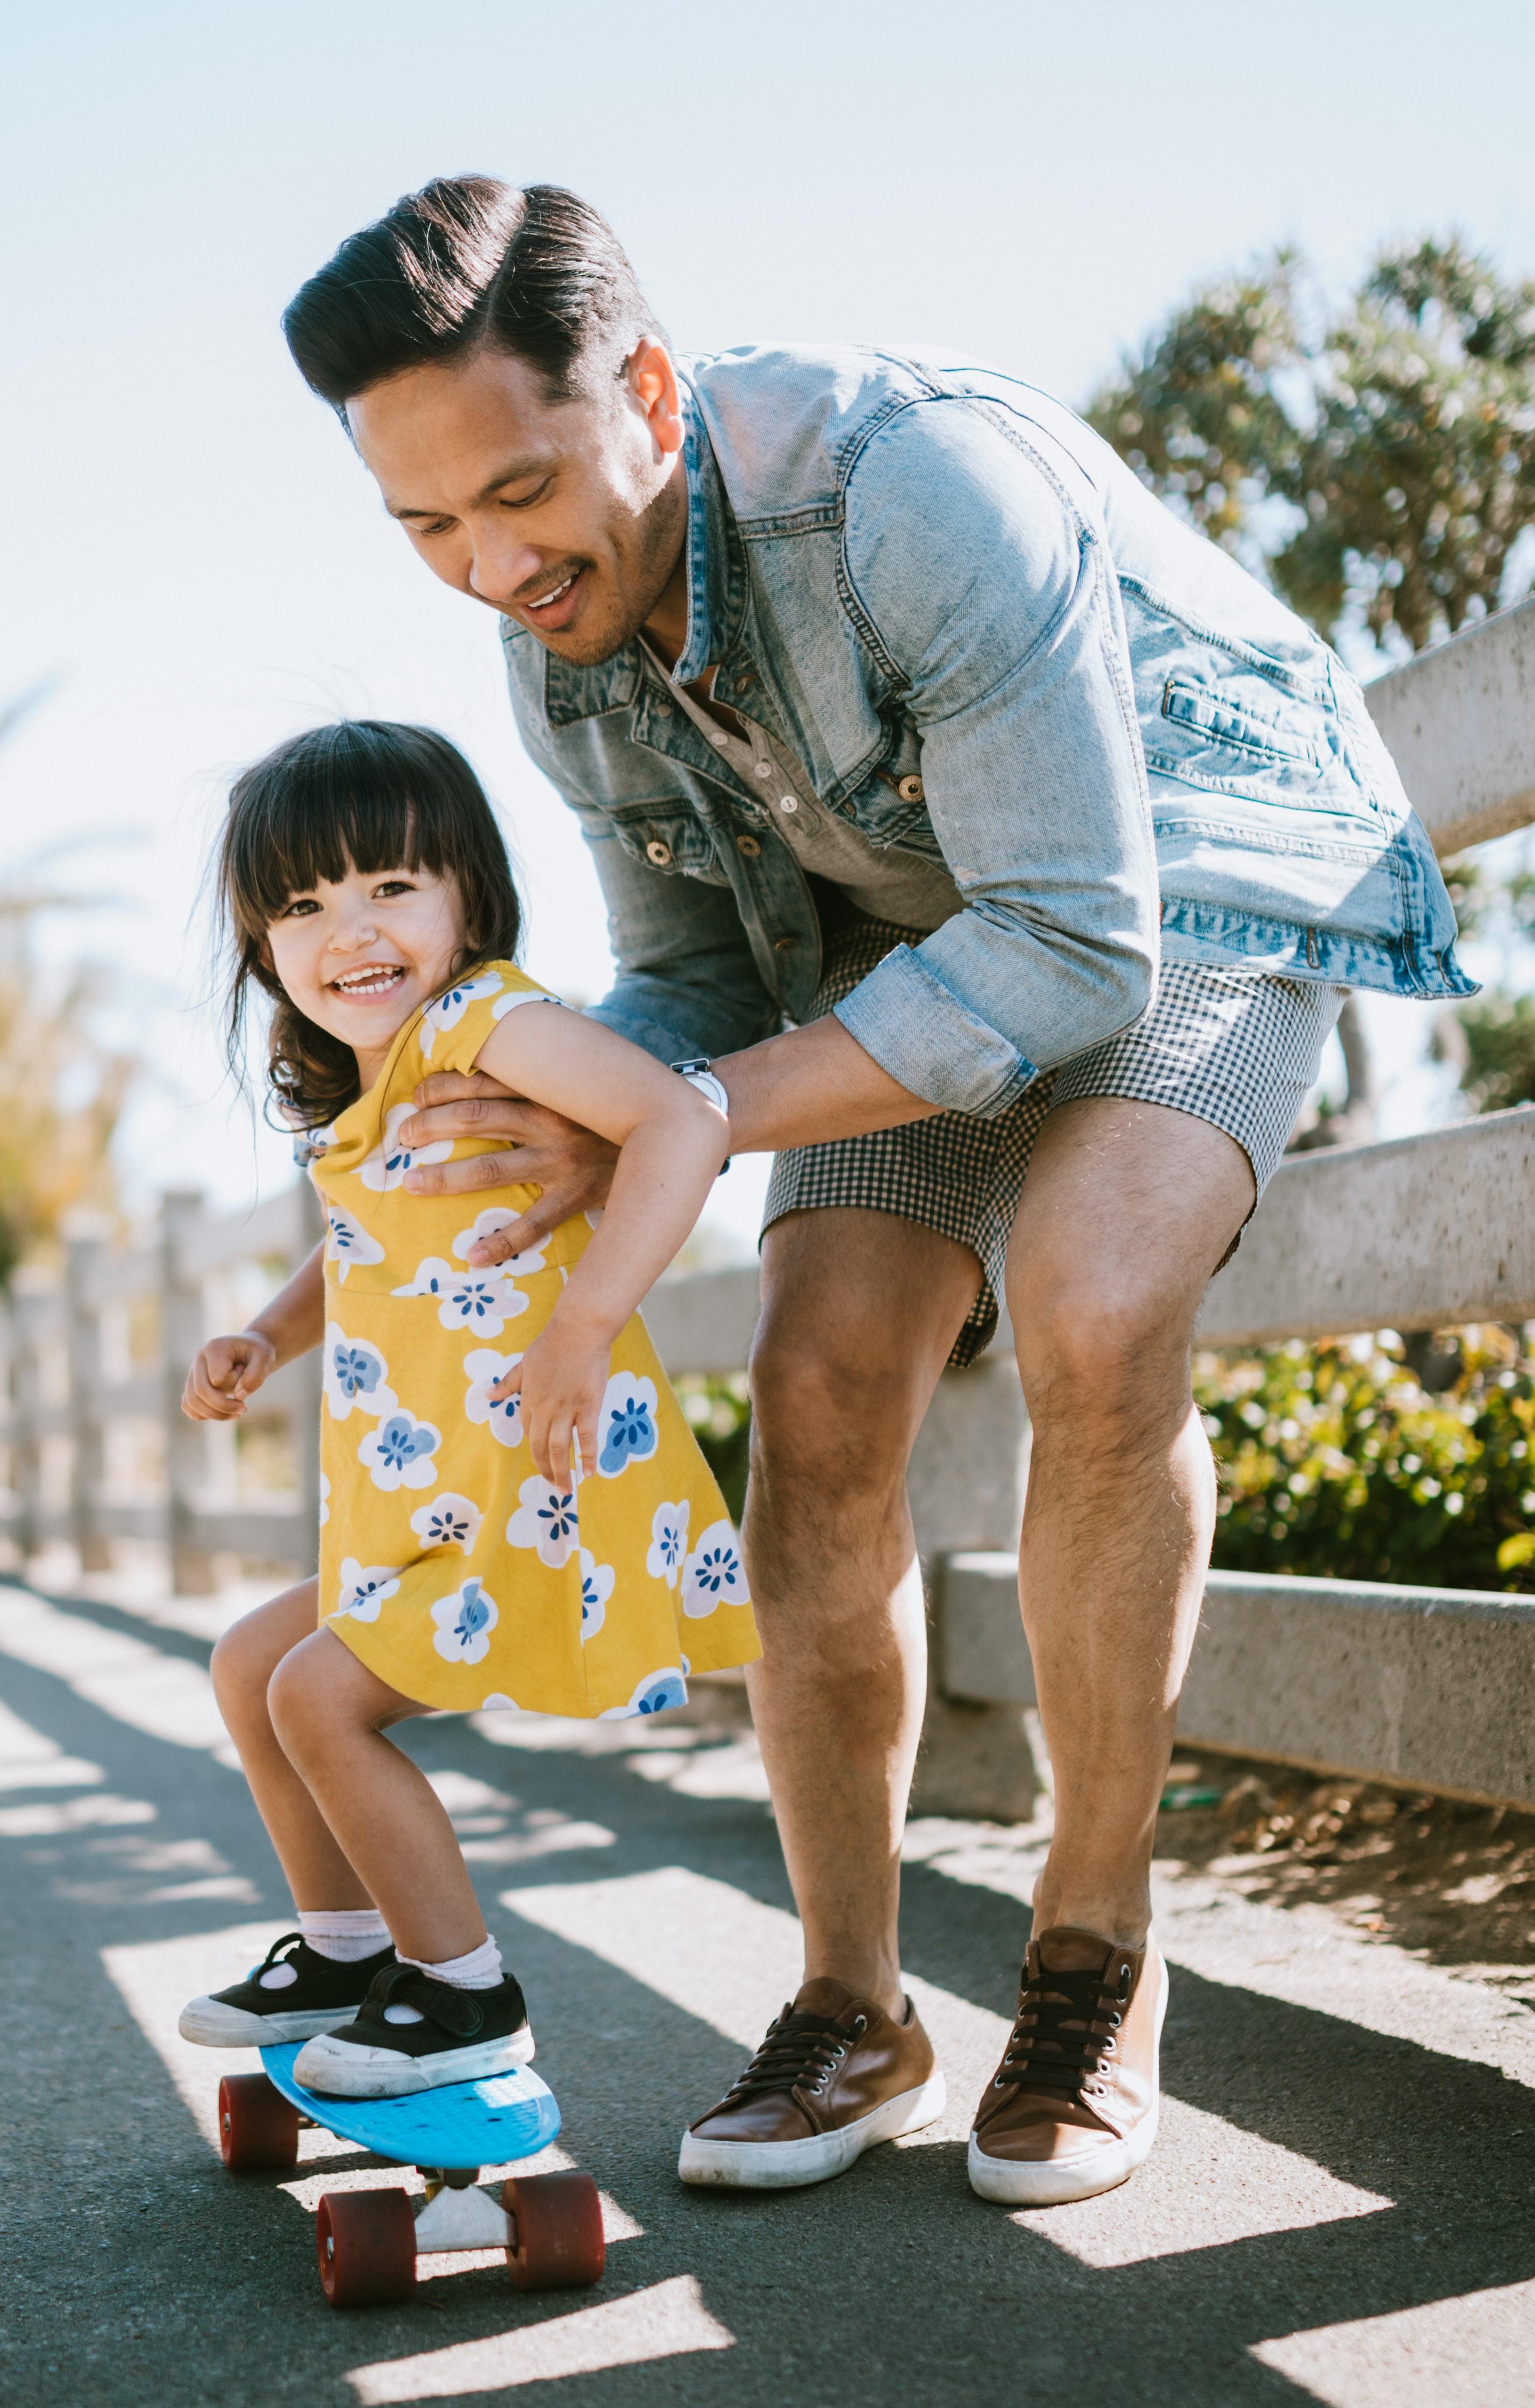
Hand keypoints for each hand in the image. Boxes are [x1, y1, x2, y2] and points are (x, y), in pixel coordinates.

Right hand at [182, 1331, 276, 1421]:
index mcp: (214, 1348)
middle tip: (244, 1409)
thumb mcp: (265, 1358)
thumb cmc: (258, 1353)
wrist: (251, 1350)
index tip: (245, 1372)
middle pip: (200, 1391)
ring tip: (236, 1414)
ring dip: (215, 1414)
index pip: (218, 1378)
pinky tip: (223, 1414)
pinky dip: (205, 1415)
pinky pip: (189, 1407)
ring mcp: (193, 1372)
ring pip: (192, 1402)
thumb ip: (255, 1375)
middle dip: (224, 1406)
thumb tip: (238, 1396)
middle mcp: (199, 1359)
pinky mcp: (193, 1385)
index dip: (235, 1383)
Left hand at [396, 1073, 619, 1263]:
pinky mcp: (577, 1196)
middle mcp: (551, 1121)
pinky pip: (534, 1224)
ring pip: (493, 1169)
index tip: (417, 1095)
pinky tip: (474, 1257)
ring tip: (411, 1183)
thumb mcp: (584, 1079)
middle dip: (432, 1126)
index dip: (444, 1087)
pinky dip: (503, 1242)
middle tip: (402, 1136)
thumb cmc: (615, 1108)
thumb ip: (546, 1071)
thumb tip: (501, 1053)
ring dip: (447, 1177)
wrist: (674, 1135)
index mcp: (549, 1089)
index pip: (484, 1081)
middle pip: (477, 1119)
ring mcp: (563, 1161)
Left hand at [489, 1317, 608, 1488]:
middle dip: (545, 1470)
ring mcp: (567, 1409)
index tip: (542, 1459)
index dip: (535, 1448)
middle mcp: (545, 1409)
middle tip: (552, 1486)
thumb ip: (508, 1384)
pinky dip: (588, 1457)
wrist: (578, 1330)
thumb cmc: (552, 1344)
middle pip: (540, 1447)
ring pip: (560, 1448)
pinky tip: (588, 1473)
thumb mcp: (524, 1364)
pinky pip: (587, 1438)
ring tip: (565, 1490)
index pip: (528, 1431)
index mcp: (529, 1399)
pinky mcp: (588, 1407)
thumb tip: (487, 1396)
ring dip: (561, 1472)